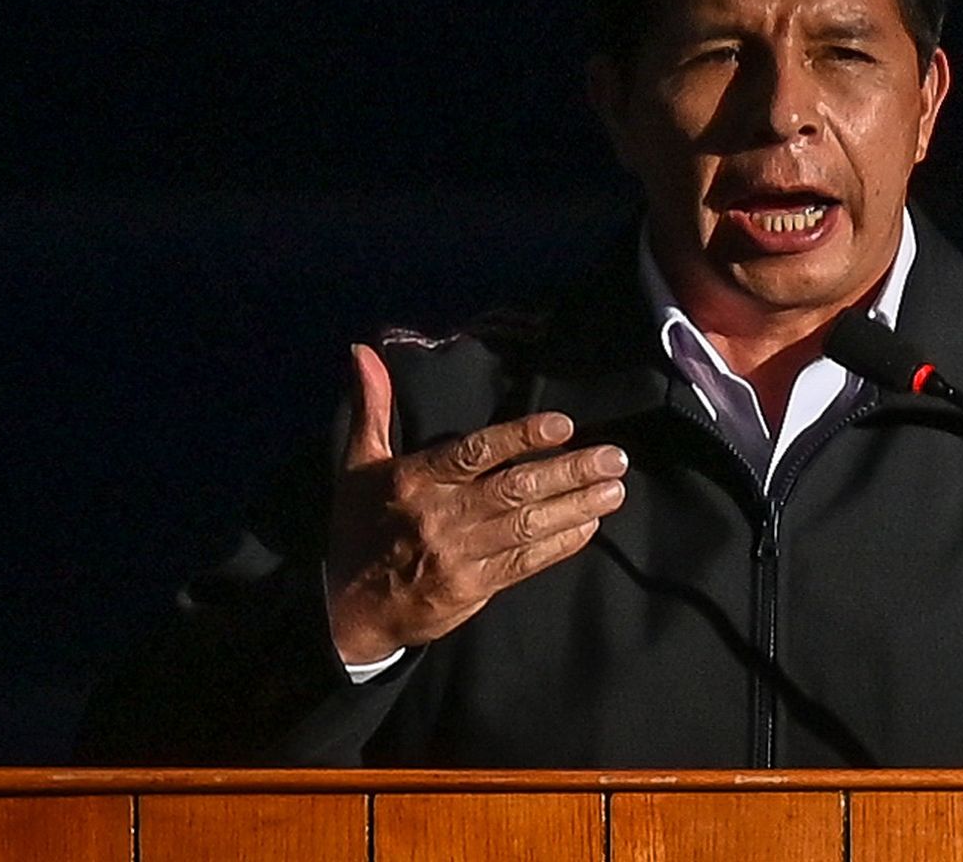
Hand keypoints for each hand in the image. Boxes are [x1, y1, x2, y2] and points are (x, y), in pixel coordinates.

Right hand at [324, 343, 627, 663]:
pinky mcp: (474, 588)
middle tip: (614, 457)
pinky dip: (560, 544)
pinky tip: (590, 525)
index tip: (563, 425)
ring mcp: (459, 555)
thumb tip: (364, 351)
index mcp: (414, 481)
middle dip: (569, 472)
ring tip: (615, 489)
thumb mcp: (356, 466)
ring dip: (576, 506)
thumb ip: (372, 408)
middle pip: (515, 489)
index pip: (474, 453)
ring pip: (528, 525)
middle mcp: (440, 516)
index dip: (520, 437)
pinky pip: (525, 563)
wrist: (347, 610)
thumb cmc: (358, 528)